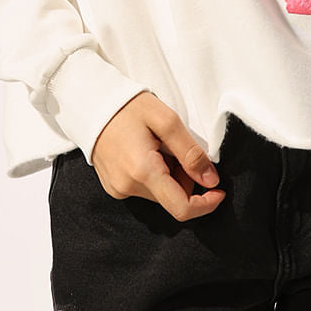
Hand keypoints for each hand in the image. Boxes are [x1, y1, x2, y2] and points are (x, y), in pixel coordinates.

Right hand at [89, 91, 225, 221]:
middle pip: (172, 198)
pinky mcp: (113, 187)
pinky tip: (145, 152)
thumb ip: (191, 153)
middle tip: (177, 149)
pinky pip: (144, 189)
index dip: (206, 203)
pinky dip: (153, 175)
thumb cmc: (129, 107)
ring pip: (159, 194)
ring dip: (169, 175)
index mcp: (143, 172)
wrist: (92, 102)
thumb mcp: (167, 121)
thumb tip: (210, 180)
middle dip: (185, 179)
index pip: (182, 208)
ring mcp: (118, 189)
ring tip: (158, 146)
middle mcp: (128, 187)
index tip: (218, 189)